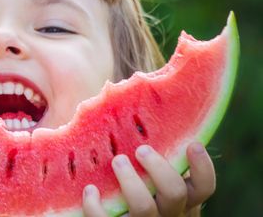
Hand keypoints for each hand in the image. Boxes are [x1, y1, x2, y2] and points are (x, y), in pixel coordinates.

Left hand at [82, 142, 215, 215]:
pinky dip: (96, 207)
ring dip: (129, 181)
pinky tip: (90, 190)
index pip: (204, 188)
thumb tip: (136, 89)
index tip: (192, 144)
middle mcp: (167, 213)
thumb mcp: (148, 173)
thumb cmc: (129, 183)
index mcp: (180, 198)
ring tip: (117, 160)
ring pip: (144, 208)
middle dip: (158, 168)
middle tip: (141, 150)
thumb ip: (151, 149)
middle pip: (175, 193)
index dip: (203, 168)